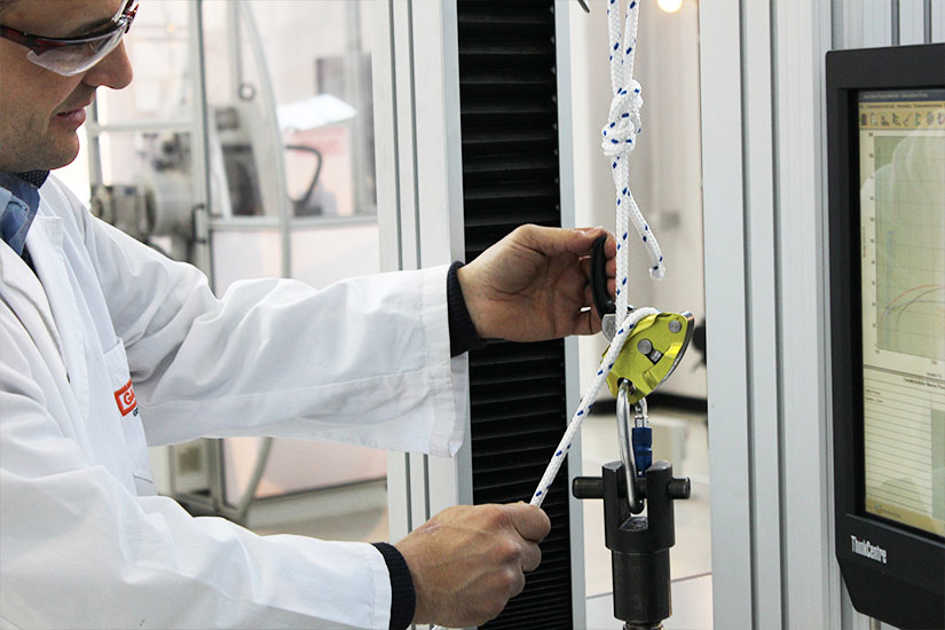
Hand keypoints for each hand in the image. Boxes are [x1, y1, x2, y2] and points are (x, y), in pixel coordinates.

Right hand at [395, 503, 550, 626]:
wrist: (410, 580)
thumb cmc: (429, 547)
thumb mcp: (460, 515)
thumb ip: (494, 516)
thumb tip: (514, 516)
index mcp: (499, 521)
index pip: (540, 521)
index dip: (533, 527)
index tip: (529, 531)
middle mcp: (507, 548)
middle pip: (534, 552)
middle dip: (518, 554)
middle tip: (491, 555)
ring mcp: (504, 578)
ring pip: (519, 578)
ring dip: (503, 575)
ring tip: (474, 572)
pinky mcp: (497, 603)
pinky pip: (505, 597)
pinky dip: (492, 594)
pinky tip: (471, 585)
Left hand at [457, 224, 616, 341]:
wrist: (476, 301)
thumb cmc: (494, 266)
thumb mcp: (527, 238)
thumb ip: (562, 237)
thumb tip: (592, 235)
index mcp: (561, 251)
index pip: (595, 245)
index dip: (608, 246)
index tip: (611, 250)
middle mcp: (568, 274)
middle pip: (604, 270)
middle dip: (614, 270)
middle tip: (612, 273)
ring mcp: (567, 298)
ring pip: (603, 296)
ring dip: (612, 294)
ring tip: (609, 292)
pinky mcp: (564, 322)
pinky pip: (592, 322)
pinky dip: (605, 319)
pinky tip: (605, 313)